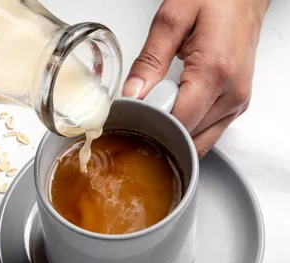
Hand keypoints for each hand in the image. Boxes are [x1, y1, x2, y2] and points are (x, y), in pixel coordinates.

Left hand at [123, 0, 269, 156]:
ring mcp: (237, 103)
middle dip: (162, 129)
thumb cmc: (215, 1)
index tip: (137, 116)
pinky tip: (178, 110)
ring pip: (198, 141)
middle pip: (187, 136)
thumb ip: (149, 60)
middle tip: (149, 106)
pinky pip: (209, 134)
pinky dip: (189, 130)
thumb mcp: (172, 20)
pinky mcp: (237, 106)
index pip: (179, 123)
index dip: (153, 125)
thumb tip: (132, 95)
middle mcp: (232, 93)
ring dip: (176, 133)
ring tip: (165, 104)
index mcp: (214, 72)